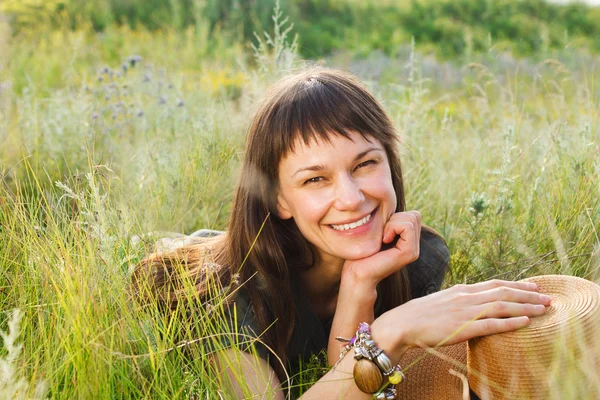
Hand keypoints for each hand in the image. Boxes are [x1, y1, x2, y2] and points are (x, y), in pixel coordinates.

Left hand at [341, 210, 421, 287]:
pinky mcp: (409, 253)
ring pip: (412, 218)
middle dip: (395, 218)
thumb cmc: (362, 252)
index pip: (413, 215)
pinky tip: (384, 240)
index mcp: (408, 241)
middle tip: (382, 234)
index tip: (381, 231)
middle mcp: (414, 246)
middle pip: (415, 215)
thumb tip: (391, 203)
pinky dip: (393, 227)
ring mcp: (414, 251)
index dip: (395, 217)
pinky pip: (407, 226)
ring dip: (393, 223)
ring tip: (383, 238)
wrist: (356, 273)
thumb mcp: (378, 232)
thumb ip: (390, 222)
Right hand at [371, 279, 551, 360]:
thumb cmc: (419, 316)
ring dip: (526, 307)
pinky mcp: (462, 327)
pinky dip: (510, 322)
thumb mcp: (441, 303)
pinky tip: (525, 322)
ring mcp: (465, 311)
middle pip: (503, 292)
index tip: (533, 286)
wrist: (402, 323)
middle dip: (528, 295)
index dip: (516, 285)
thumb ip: (458, 302)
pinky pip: (492, 324)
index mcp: (461, 290)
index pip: (494, 284)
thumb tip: (471, 304)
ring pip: (502, 306)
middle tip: (548, 297)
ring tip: (544, 309)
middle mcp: (466, 297)